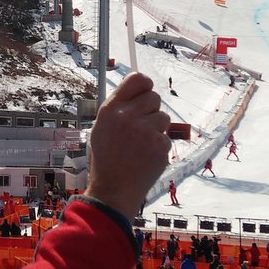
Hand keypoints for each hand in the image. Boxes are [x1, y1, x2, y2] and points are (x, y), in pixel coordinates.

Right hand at [86, 73, 171, 221]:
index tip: (144, 93)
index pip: (137, 79)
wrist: (113, 189)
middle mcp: (128, 116)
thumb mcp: (102, 127)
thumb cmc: (107, 157)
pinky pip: (165, 137)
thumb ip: (119, 107)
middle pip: (154, 97)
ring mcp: (145, 131)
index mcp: (111, 109)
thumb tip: (139, 89)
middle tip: (140, 127)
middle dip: (150, 110)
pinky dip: (158, 146)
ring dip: (156, 128)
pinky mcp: (159, 146)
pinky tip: (145, 156)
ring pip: (163, 117)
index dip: (144, 85)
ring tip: (141, 144)